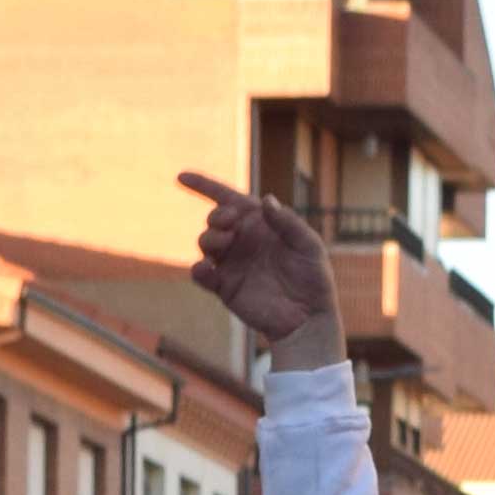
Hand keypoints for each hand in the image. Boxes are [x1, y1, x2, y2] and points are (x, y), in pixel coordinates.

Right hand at [175, 170, 341, 365]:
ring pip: (205, 242)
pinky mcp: (225, 287)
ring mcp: (232, 263)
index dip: (203, 186)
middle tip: (230, 226)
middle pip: (214, 219)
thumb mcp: (308, 245)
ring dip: (209, 238)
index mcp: (260, 223)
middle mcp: (243, 240)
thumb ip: (287, 222)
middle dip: (216, 217)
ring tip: (225, 244)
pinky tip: (206, 268)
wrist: (308, 318)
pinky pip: (202, 274)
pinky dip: (199, 269)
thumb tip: (265, 200)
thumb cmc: (313, 278)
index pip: (228, 199)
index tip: (181, 176)